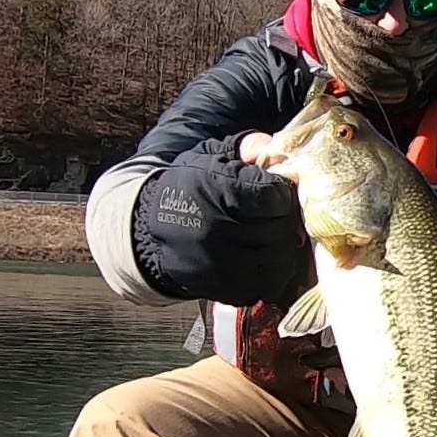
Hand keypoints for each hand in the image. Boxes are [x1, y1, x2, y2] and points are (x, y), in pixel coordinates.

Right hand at [138, 134, 304, 306]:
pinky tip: (261, 256)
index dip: (281, 189)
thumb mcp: (211, 157)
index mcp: (216, 190)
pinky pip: (268, 284)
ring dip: (283, 245)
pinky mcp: (224, 290)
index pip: (273, 193)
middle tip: (278, 212)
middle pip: (281, 227)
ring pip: (279, 258)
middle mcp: (218, 230)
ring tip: (272, 234)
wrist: (149, 234)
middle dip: (286, 218)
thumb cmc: (189, 189)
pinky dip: (273, 271)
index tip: (276, 188)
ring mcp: (221, 264)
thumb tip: (276, 146)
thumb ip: (247, 148)